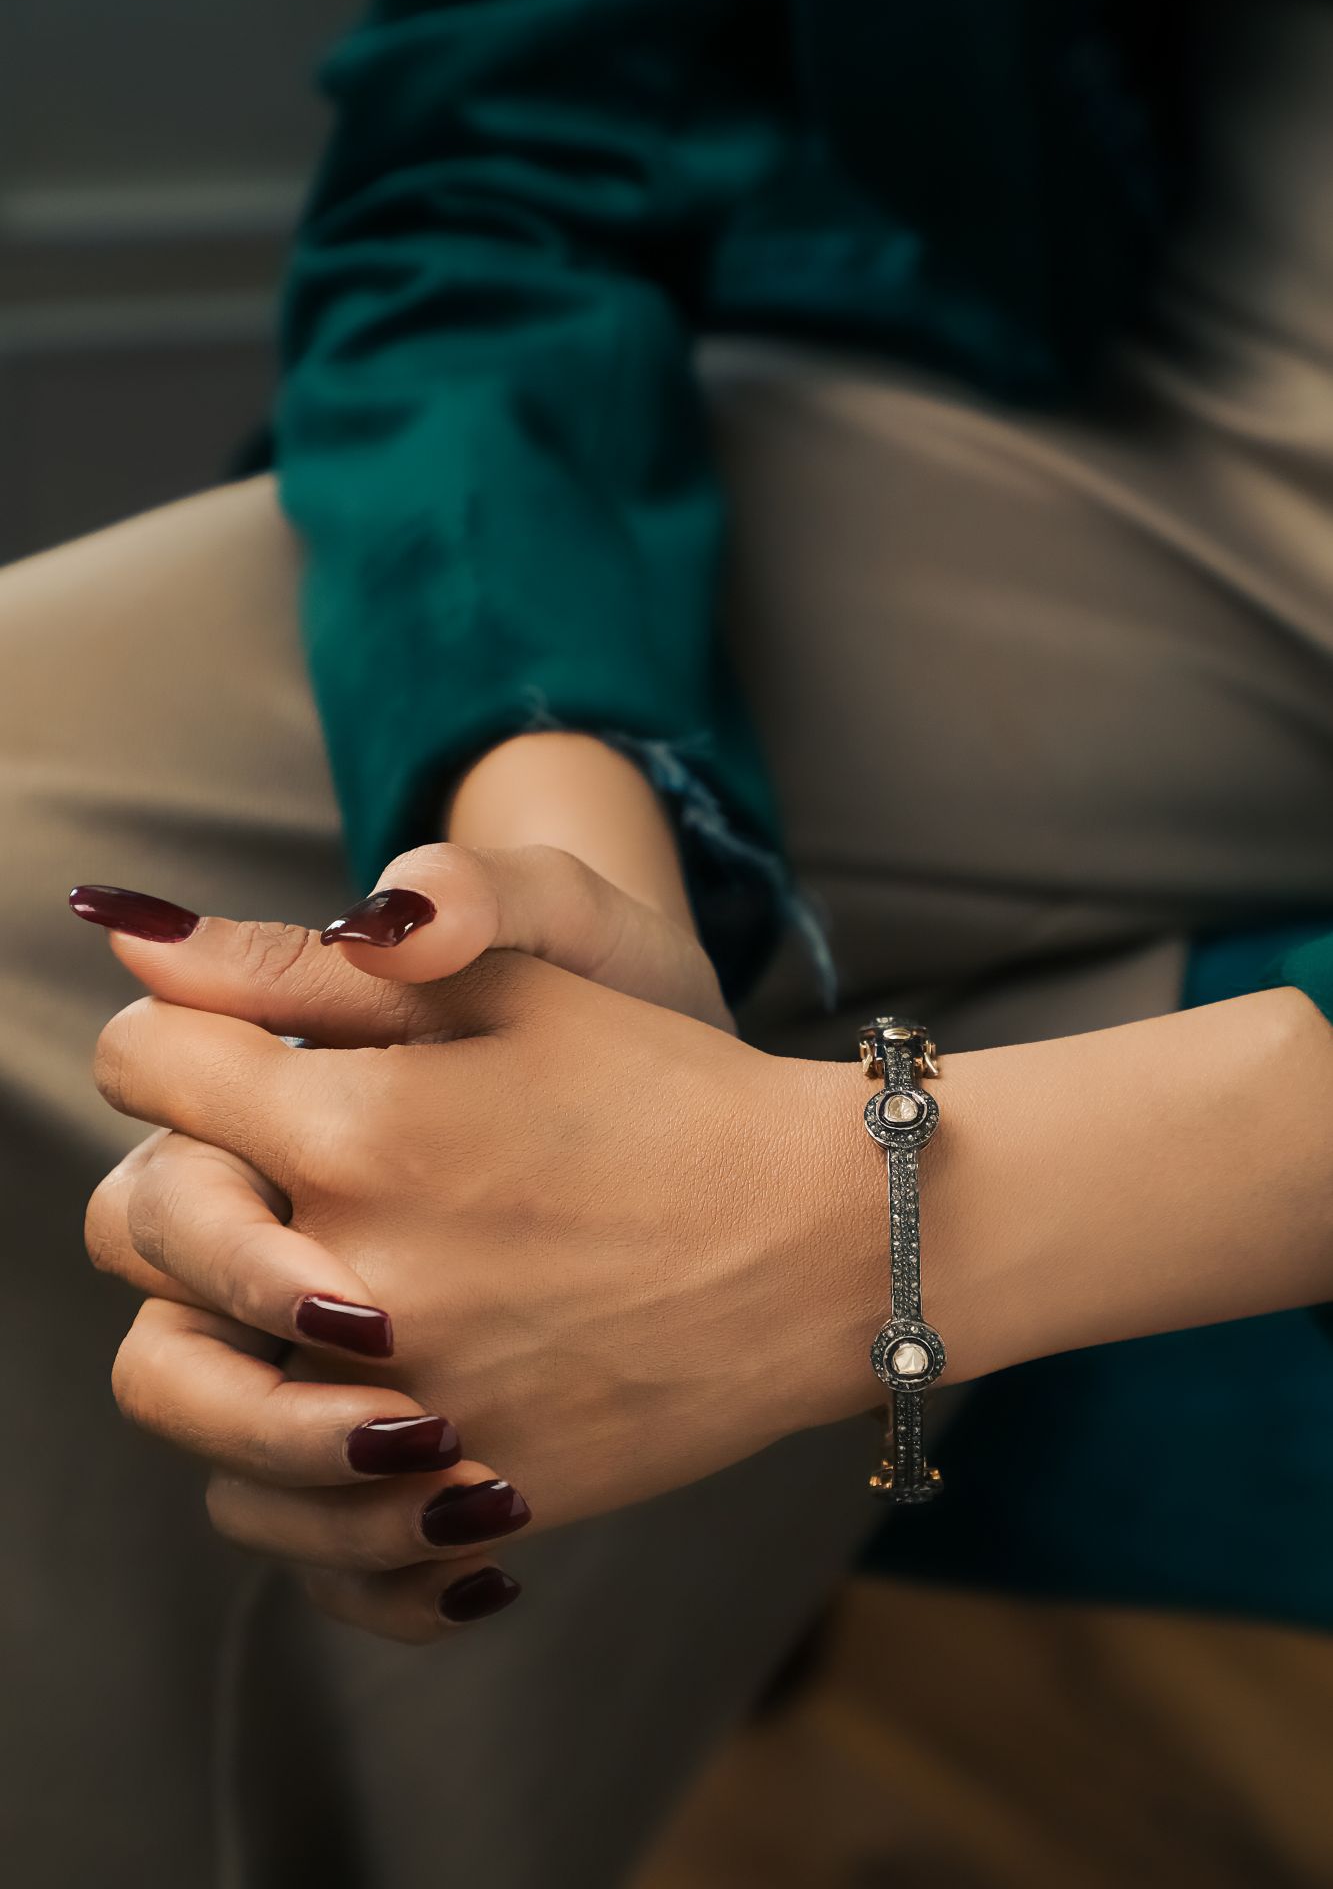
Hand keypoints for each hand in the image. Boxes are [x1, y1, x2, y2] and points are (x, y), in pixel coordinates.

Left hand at [87, 929, 882, 1639]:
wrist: (833, 1237)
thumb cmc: (678, 1089)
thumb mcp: (516, 984)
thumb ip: (307, 963)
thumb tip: (134, 937)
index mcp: (357, 1130)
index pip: (149, 1066)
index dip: (168, 1037)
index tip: (217, 1048)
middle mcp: (352, 1280)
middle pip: (133, 1229)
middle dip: (178, 1171)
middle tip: (264, 1161)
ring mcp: (406, 1408)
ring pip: (180, 1396)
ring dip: (205, 1329)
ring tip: (290, 1297)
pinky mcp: (469, 1502)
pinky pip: (300, 1537)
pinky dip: (296, 1491)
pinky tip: (353, 1431)